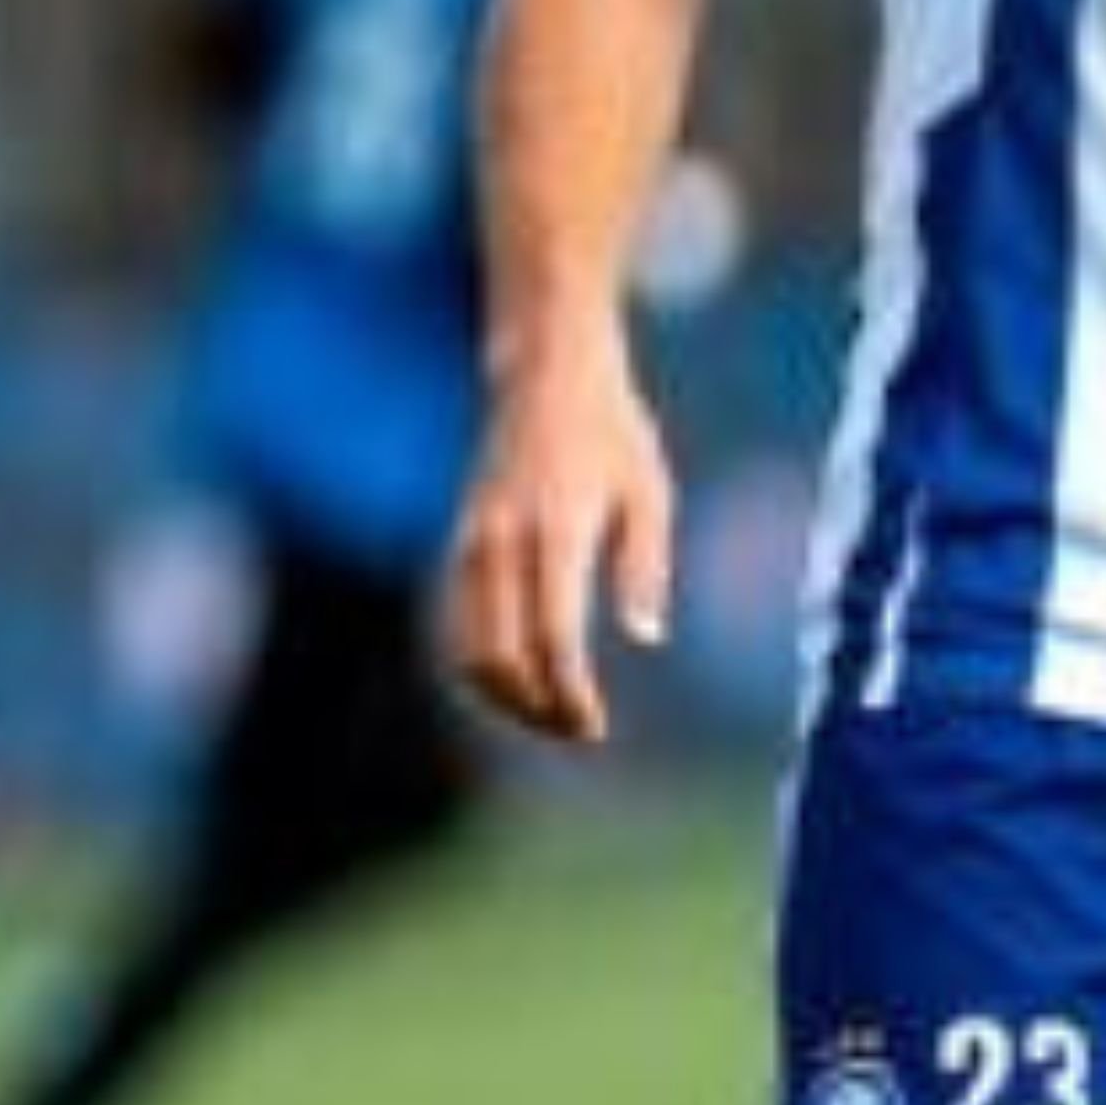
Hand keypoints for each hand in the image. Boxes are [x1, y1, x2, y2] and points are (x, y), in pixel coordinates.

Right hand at [444, 345, 674, 748]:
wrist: (545, 375)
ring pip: (467, 646)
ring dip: (505, 694)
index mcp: (556, 528)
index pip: (553, 634)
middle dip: (536, 706)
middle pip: (500, 654)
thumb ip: (645, 566)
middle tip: (577, 730)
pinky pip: (455, 623)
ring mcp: (471, 541)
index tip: (593, 726)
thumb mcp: (650, 492)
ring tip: (551, 714)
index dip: (569, 692)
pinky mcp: (458, 542)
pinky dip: (480, 664)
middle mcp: (502, 539)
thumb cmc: (612, 434)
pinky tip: (518, 681)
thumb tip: (646, 637)